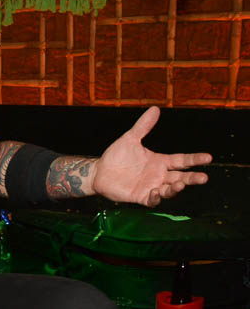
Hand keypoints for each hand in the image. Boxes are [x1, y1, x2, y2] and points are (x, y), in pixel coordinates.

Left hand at [92, 107, 211, 206]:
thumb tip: (155, 108)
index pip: (181, 160)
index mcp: (160, 161)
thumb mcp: (130, 138)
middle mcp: (158, 175)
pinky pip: (152, 200)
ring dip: (176, 189)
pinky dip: (156, 197)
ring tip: (180, 185)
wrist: (99, 172)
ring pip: (169, 190)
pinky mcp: (140, 196)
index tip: (208, 157)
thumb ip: (143, 126)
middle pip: (181, 178)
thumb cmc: (116, 156)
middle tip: (204, 178)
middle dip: (192, 178)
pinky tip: (157, 192)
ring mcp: (151, 186)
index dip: (194, 159)